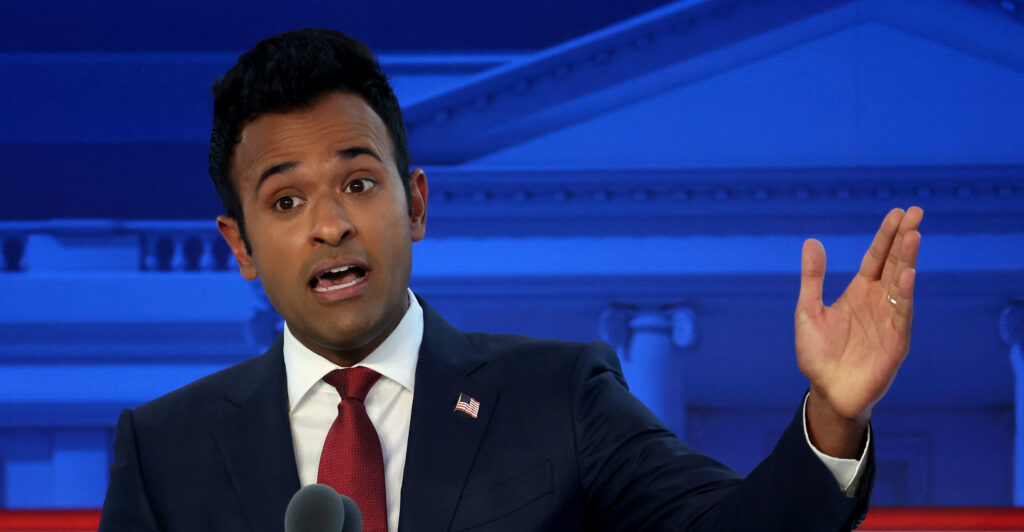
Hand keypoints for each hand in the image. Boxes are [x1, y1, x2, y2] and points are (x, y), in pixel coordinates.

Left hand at [795, 207, 922, 456]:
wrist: (827, 391)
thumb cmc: (818, 354)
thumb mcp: (808, 310)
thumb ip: (812, 278)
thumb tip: (812, 241)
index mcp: (858, 293)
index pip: (876, 258)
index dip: (886, 236)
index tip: (898, 212)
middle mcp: (877, 302)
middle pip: (894, 264)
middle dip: (904, 238)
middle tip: (915, 212)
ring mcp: (889, 320)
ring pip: (901, 284)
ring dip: (907, 260)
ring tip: (913, 235)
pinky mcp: (895, 341)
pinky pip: (901, 314)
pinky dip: (904, 294)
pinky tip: (907, 275)